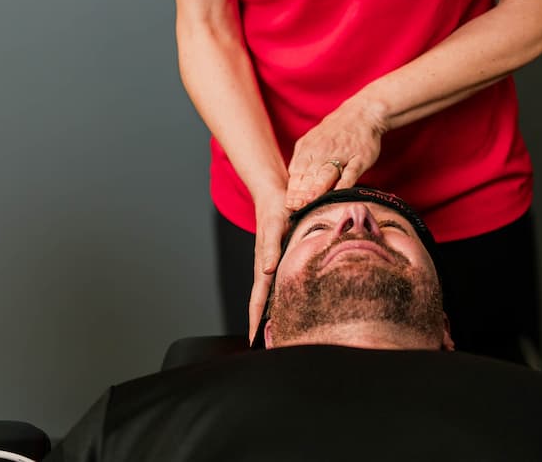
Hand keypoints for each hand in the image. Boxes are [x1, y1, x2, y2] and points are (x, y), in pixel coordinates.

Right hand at [247, 195, 289, 344]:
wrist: (275, 193)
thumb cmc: (276, 209)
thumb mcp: (275, 226)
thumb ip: (271, 248)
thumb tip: (267, 271)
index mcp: (264, 264)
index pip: (257, 300)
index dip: (255, 321)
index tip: (254, 342)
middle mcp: (267, 269)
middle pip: (262, 304)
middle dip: (262, 326)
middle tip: (269, 348)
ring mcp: (273, 265)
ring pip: (271, 296)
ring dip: (270, 315)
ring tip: (278, 336)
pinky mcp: (281, 259)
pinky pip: (278, 285)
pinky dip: (280, 300)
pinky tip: (288, 309)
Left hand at [283, 97, 388, 210]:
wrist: (361, 114)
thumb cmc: (334, 132)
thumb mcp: (311, 140)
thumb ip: (300, 159)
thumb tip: (292, 181)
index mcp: (308, 149)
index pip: (297, 172)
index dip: (293, 189)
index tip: (289, 204)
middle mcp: (323, 153)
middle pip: (310, 175)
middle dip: (302, 192)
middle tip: (296, 206)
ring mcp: (342, 156)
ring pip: (327, 173)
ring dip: (318, 187)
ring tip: (310, 201)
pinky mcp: (360, 158)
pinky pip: (351, 172)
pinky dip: (345, 182)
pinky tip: (339, 193)